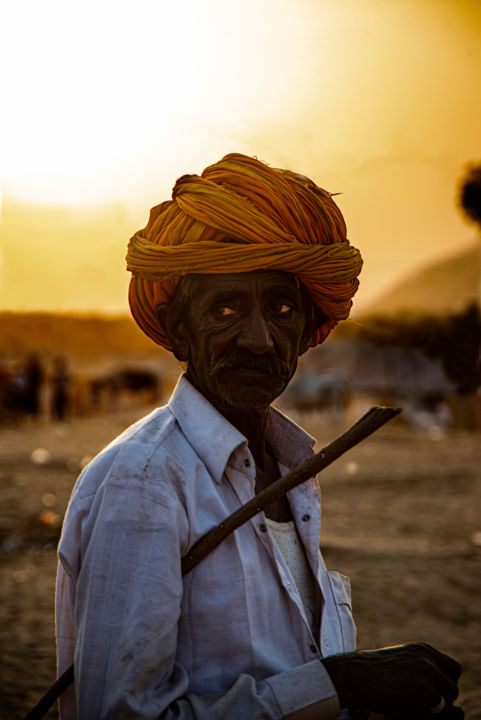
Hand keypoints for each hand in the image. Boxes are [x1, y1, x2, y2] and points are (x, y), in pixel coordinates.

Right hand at [321, 642, 463, 718]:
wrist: (353, 675)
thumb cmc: (374, 668)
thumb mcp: (403, 657)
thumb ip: (424, 665)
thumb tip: (444, 686)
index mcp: (424, 651)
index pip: (454, 669)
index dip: (448, 681)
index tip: (437, 689)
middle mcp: (427, 663)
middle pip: (452, 688)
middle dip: (442, 698)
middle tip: (424, 702)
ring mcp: (422, 682)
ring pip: (446, 705)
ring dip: (435, 710)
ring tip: (415, 707)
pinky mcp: (416, 702)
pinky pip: (435, 718)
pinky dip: (425, 719)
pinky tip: (409, 713)